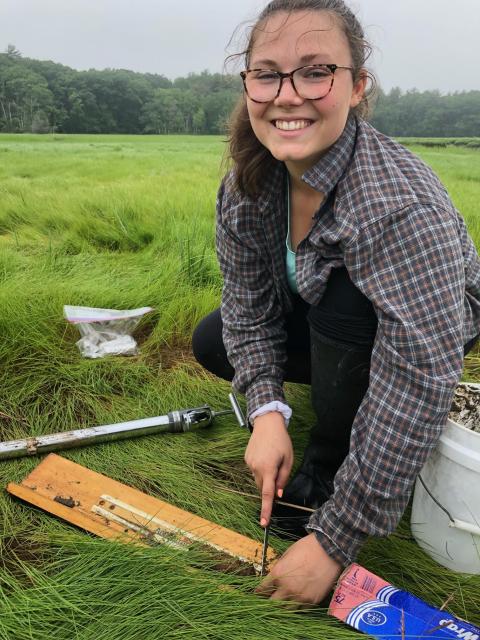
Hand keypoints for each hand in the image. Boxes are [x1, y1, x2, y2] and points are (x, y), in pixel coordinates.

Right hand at [244, 411, 292, 525]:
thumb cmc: (281, 440)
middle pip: (263, 487)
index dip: (266, 509)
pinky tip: (265, 456)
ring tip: (272, 459)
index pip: (266, 494)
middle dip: (270, 486)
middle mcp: (256, 467)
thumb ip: (283, 478)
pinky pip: (254, 470)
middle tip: (279, 471)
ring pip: (258, 479)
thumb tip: (278, 495)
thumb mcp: (288, 459)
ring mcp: (249, 463)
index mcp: (268, 468)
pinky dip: (261, 469)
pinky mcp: (246, 459)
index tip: (263, 523)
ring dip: (265, 476)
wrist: (267, 423)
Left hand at [256, 533, 341, 604]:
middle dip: (269, 601)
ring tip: (283, 602)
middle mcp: (287, 588)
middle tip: (269, 600)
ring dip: (283, 606)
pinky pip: (300, 609)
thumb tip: (274, 578)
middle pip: (272, 603)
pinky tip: (297, 601)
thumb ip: (279, 568)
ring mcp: (300, 596)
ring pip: (285, 610)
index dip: (258, 592)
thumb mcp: (287, 554)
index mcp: (278, 574)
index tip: (258, 594)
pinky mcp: (312, 601)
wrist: (328, 550)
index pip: (262, 589)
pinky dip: (297, 606)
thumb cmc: (306, 548)